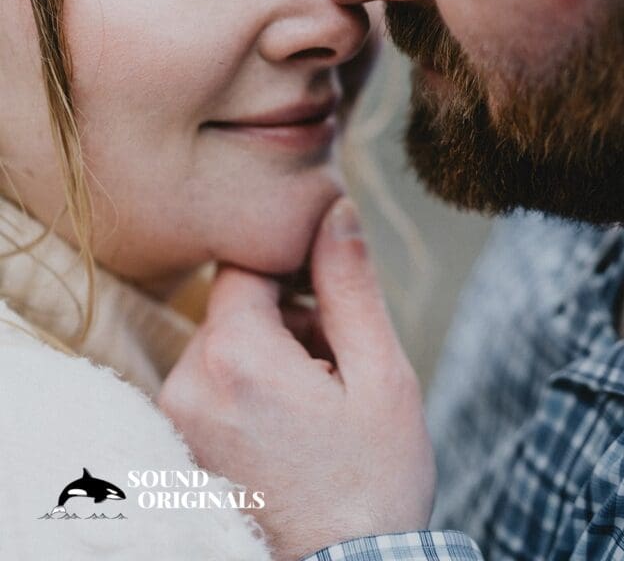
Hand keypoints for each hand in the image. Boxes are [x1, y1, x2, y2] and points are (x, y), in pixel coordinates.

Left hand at [157, 198, 434, 560]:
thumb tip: (335, 207)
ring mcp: (176, 419)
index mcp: (235, 356)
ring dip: (272, 351)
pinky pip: (211, 381)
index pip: (247, 263)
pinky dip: (250, 384)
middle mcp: (188, 382)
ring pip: (226, 341)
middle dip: (290, 316)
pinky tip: (291, 424)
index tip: (332, 297)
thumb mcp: (380, 374)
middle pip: (236, 303)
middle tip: (339, 363)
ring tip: (319, 400)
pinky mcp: (176, 446)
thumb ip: (350, 283)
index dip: (294, 267)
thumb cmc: (372, 483)